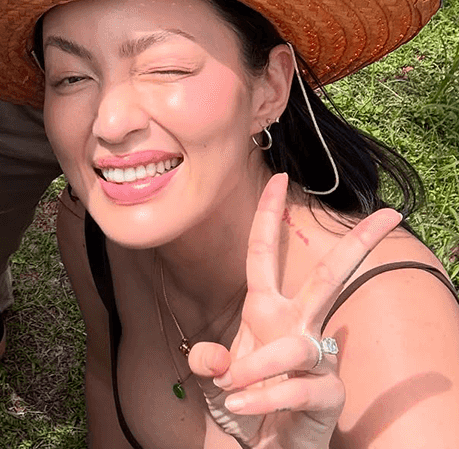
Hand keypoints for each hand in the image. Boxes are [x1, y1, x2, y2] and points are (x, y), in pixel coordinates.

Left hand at [187, 173, 401, 448]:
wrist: (266, 444)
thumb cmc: (249, 398)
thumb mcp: (221, 372)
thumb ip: (210, 359)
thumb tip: (210, 361)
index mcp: (267, 308)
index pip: (265, 252)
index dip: (268, 214)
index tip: (278, 177)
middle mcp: (297, 326)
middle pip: (330, 278)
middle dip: (358, 245)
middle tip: (388, 216)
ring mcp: (317, 359)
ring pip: (295, 348)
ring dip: (256, 369)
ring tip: (231, 389)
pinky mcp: (327, 396)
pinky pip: (295, 390)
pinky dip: (262, 399)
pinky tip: (240, 406)